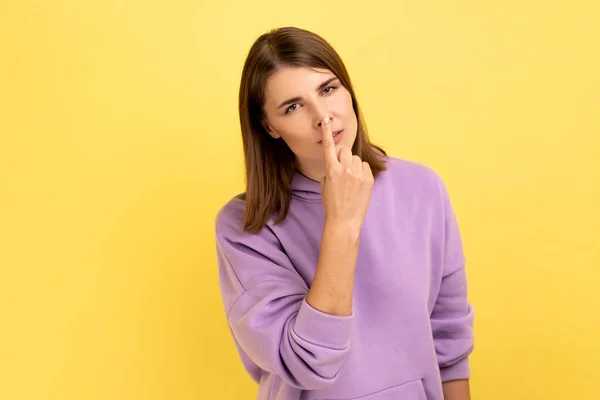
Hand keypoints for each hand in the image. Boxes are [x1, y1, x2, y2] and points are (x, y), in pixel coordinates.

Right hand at [319, 116, 373, 230]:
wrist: (344, 220)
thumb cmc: (332, 204)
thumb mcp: (324, 184)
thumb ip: (330, 169)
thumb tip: (337, 162)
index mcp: (331, 170)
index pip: (329, 146)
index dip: (326, 132)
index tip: (325, 120)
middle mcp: (345, 169)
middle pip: (345, 151)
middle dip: (343, 158)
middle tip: (342, 170)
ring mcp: (358, 174)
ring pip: (356, 159)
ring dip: (353, 166)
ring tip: (351, 181)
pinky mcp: (368, 179)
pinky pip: (365, 167)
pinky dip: (361, 172)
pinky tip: (358, 184)